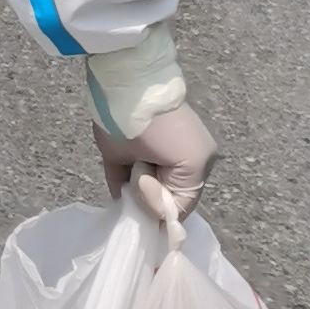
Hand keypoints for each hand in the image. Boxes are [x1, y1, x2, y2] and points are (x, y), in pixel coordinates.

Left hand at [94, 99, 217, 215]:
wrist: (130, 93)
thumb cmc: (166, 129)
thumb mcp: (192, 164)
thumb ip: (181, 198)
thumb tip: (159, 215)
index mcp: (193, 163)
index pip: (181, 204)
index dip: (168, 210)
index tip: (157, 201)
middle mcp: (168, 164)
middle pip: (159, 200)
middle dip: (151, 201)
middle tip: (145, 182)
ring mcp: (142, 159)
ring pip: (139, 194)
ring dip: (134, 196)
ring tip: (133, 177)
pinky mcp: (116, 155)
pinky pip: (117, 183)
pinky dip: (118, 192)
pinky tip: (119, 195)